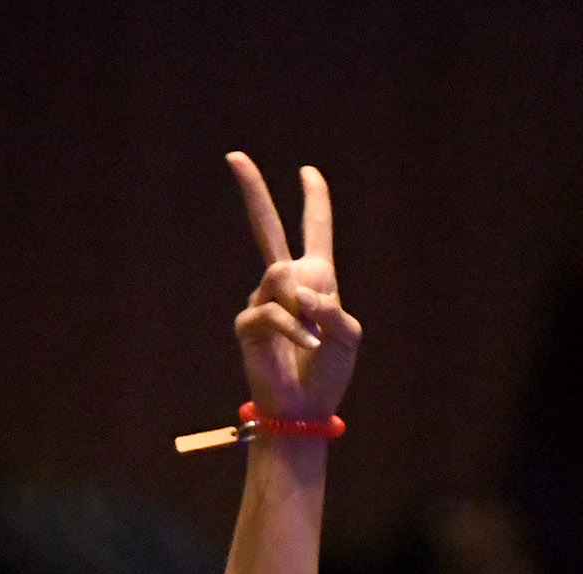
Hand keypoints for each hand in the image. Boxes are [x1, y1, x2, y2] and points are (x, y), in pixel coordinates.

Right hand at [226, 153, 357, 425]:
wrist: (307, 408)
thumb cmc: (330, 371)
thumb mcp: (348, 334)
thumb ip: (330, 305)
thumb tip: (295, 290)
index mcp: (316, 279)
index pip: (314, 231)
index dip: (314, 201)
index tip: (308, 171)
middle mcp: (285, 283)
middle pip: (267, 228)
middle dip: (252, 191)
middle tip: (234, 156)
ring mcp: (263, 300)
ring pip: (282, 276)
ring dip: (304, 308)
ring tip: (313, 336)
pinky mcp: (249, 323)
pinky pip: (274, 311)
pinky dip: (296, 329)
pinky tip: (309, 345)